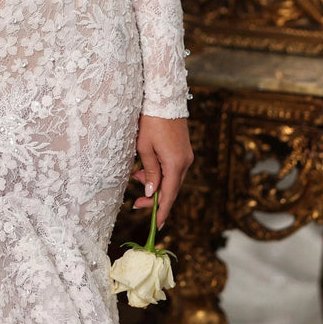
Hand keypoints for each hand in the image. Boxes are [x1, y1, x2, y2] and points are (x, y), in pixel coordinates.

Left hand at [131, 115, 193, 229]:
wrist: (163, 98)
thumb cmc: (150, 121)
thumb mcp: (144, 148)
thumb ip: (150, 172)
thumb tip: (152, 192)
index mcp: (175, 164)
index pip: (169, 195)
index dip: (161, 211)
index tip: (156, 225)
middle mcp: (185, 162)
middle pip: (171, 189)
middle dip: (154, 198)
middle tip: (136, 203)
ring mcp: (186, 155)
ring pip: (171, 179)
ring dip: (155, 184)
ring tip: (136, 179)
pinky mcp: (183, 150)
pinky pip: (172, 168)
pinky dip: (160, 173)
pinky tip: (144, 170)